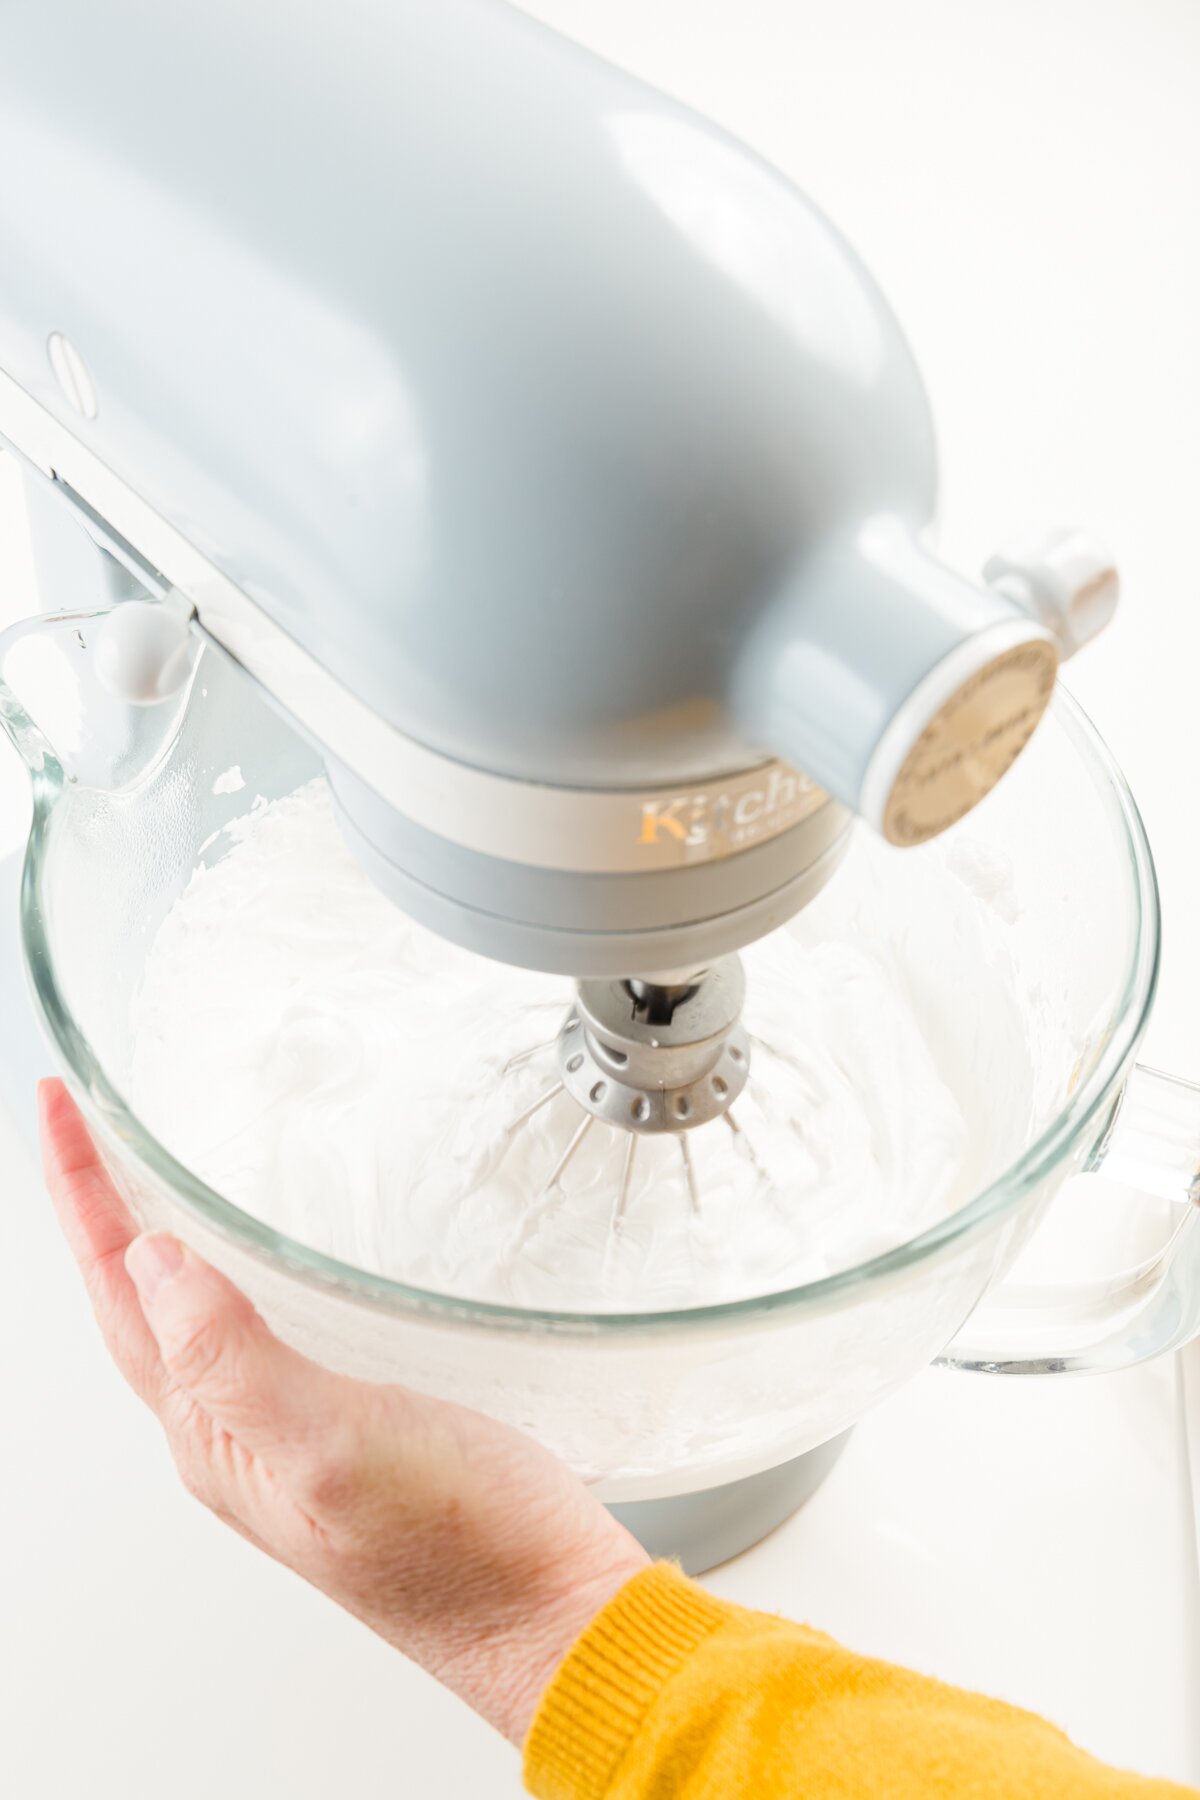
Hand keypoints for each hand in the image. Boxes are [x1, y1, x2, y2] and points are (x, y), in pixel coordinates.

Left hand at [39, 1079, 648, 1744]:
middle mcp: (236, 1437)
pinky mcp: (351, 1424)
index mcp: (215, 1437)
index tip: (63, 1109)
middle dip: (100, 1207)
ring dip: (155, 1238)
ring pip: (192, 1317)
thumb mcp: (335, 1446)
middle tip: (86, 1124)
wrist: (551, 1614)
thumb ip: (234, 1362)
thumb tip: (152, 1263)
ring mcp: (289, 1434)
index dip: (82, 1195)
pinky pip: (256, 1332)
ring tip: (140, 1175)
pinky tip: (263, 1257)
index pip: (120, 1294)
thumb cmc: (461, 1548)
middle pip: (136, 1304)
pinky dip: (236, 1271)